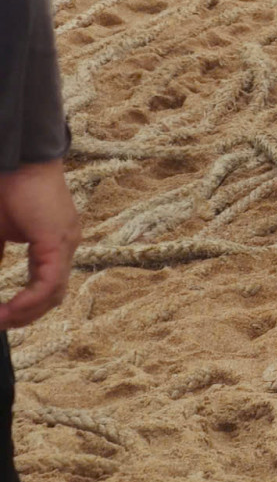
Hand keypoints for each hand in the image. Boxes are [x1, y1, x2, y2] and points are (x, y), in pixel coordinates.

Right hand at [0, 160, 81, 328]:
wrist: (18, 162)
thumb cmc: (8, 191)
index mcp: (53, 244)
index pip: (46, 287)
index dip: (23, 308)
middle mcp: (66, 245)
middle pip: (51, 296)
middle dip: (23, 316)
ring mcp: (66, 242)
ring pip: (53, 293)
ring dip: (25, 313)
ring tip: (0, 319)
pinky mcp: (58, 240)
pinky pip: (49, 282)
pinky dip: (29, 300)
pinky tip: (8, 309)